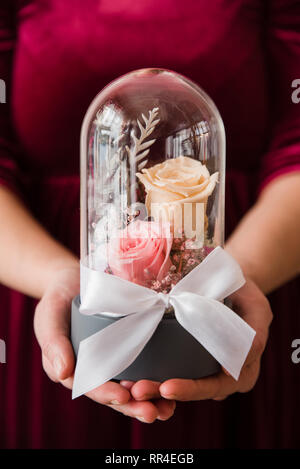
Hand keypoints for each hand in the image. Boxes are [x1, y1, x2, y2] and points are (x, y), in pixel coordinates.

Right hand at [34, 264, 175, 421]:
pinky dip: (156, 380)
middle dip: (133, 406)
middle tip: (153, 412)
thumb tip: (63, 374)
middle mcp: (94, 370)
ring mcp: (112, 361)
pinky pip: (142, 368)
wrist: (75, 280)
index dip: (105, 394)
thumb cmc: (58, 297)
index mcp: (73, 369)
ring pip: (130, 387)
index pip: (89, 386)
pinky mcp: (128, 349)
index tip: (123, 396)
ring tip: (167, 408)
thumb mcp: (50, 314)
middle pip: (114, 394)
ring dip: (149, 400)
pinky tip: (172, 388)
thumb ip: (52, 341)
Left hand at [129, 278, 271, 402]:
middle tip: (138, 390)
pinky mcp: (188, 357)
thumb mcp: (257, 306)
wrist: (228, 281)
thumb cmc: (245, 291)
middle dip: (163, 392)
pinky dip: (152, 372)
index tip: (167, 387)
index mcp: (243, 370)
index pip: (216, 386)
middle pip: (193, 391)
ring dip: (153, 387)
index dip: (192, 390)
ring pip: (179, 384)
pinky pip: (171, 369)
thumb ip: (253, 332)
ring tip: (129, 385)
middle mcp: (223, 375)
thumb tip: (234, 362)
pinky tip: (130, 374)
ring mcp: (204, 368)